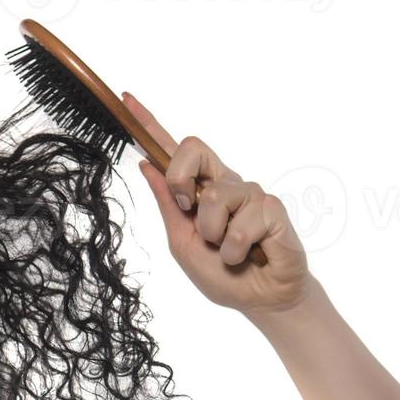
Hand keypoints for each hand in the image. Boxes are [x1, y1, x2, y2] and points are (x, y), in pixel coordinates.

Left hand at [123, 91, 313, 315]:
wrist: (259, 300)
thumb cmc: (222, 274)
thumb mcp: (182, 242)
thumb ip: (168, 205)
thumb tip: (147, 166)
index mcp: (200, 190)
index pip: (175, 152)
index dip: (150, 125)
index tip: (127, 99)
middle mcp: (224, 184)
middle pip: (194, 147)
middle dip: (182, 179)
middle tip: (191, 212)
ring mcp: (249, 193)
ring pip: (215, 197)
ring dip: (214, 236)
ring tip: (230, 252)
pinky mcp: (272, 208)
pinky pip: (242, 223)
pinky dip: (236, 249)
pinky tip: (251, 255)